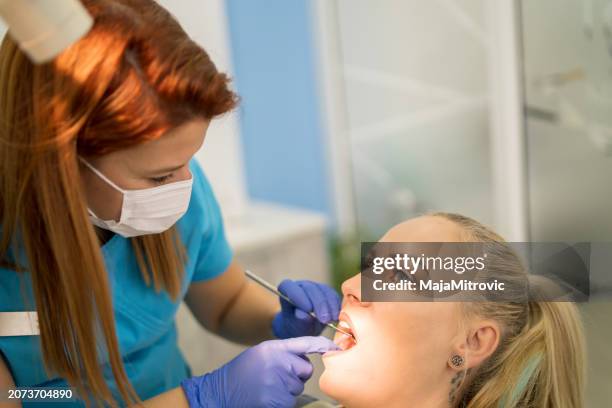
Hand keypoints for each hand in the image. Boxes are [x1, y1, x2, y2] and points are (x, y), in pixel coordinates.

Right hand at [180, 336, 338, 407]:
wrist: (219, 392)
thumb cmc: (241, 374)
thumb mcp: (261, 354)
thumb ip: (283, 353)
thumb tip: (307, 359)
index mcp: (272, 347)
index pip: (304, 343)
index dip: (322, 345)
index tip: (336, 347)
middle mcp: (276, 362)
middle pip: (305, 369)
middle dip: (296, 376)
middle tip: (273, 378)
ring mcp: (275, 382)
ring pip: (298, 387)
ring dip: (287, 390)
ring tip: (266, 388)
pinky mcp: (274, 400)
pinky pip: (291, 402)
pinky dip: (282, 402)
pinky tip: (266, 397)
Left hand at [272, 280, 340, 338]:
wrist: (305, 329)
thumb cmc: (296, 327)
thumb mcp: (295, 327)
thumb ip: (298, 320)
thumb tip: (303, 314)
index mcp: (286, 290)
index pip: (289, 287)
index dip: (298, 296)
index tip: (308, 309)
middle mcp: (300, 285)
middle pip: (310, 288)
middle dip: (318, 304)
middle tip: (324, 319)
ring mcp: (314, 286)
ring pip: (324, 291)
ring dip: (329, 306)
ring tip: (332, 320)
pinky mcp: (327, 291)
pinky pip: (333, 295)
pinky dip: (336, 306)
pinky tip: (337, 317)